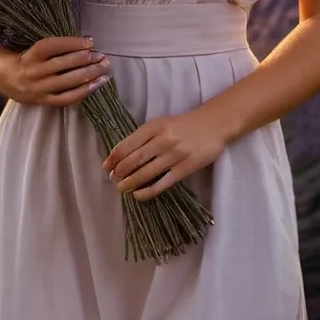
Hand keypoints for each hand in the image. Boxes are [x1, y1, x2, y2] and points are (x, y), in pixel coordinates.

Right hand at [7, 35, 111, 106]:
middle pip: (63, 64)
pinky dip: (83, 92)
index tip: (90, 42)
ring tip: (104, 70)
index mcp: (30, 55)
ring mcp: (38, 88)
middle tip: (102, 57)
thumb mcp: (33, 49)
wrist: (4, 79)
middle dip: (86, 59)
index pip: (53, 45)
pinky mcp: (42, 101)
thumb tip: (86, 43)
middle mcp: (33, 71)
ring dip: (89, 75)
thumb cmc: (25, 59)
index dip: (73, 43)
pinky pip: (66, 98)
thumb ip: (54, 47)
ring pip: (67, 82)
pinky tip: (95, 86)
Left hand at [101, 106, 230, 200]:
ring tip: (122, 189)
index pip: (127, 144)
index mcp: (153, 127)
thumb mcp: (161, 124)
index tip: (106, 167)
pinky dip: (148, 191)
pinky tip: (139, 195)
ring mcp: (174, 155)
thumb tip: (120, 155)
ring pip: (146, 172)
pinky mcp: (185, 167)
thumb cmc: (183, 125)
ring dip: (130, 183)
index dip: (113, 158)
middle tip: (114, 180)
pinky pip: (162, 183)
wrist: (213, 125)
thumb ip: (143, 137)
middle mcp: (162, 140)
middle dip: (120, 172)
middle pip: (133, 159)